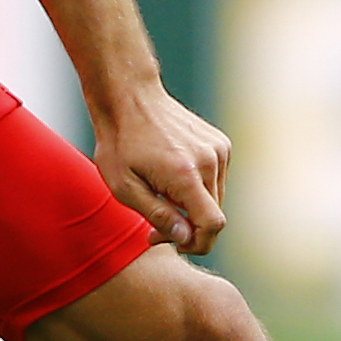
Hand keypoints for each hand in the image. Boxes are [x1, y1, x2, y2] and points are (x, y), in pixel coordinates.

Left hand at [93, 83, 232, 255]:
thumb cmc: (120, 143)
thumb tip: (186, 238)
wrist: (130, 97)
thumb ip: (158, 215)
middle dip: (189, 228)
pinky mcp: (220, 143)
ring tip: (161, 200)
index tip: (174, 243)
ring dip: (193, 208)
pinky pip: (216, 179)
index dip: (198, 244)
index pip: (213, 224)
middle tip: (155, 227)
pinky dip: (199, 188)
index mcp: (186, 174)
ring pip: (217, 198)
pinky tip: (172, 179)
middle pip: (214, 214)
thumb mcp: (125, 187)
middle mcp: (210, 160)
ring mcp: (218, 149)